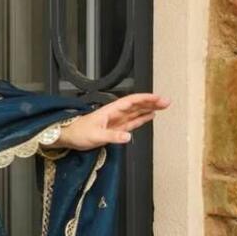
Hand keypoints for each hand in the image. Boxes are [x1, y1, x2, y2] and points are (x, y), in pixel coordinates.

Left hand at [55, 92, 170, 150]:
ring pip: (136, 112)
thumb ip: (112, 136)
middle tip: (166, 102)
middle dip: (151, 102)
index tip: (158, 98)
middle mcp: (115, 113)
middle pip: (136, 105)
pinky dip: (141, 118)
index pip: (131, 101)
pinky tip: (150, 116)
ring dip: (149, 108)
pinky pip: (131, 121)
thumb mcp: (95, 136)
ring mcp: (116, 120)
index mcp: (111, 110)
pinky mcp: (115, 128)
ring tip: (162, 106)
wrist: (69, 137)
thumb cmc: (78, 133)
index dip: (145, 99)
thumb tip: (127, 136)